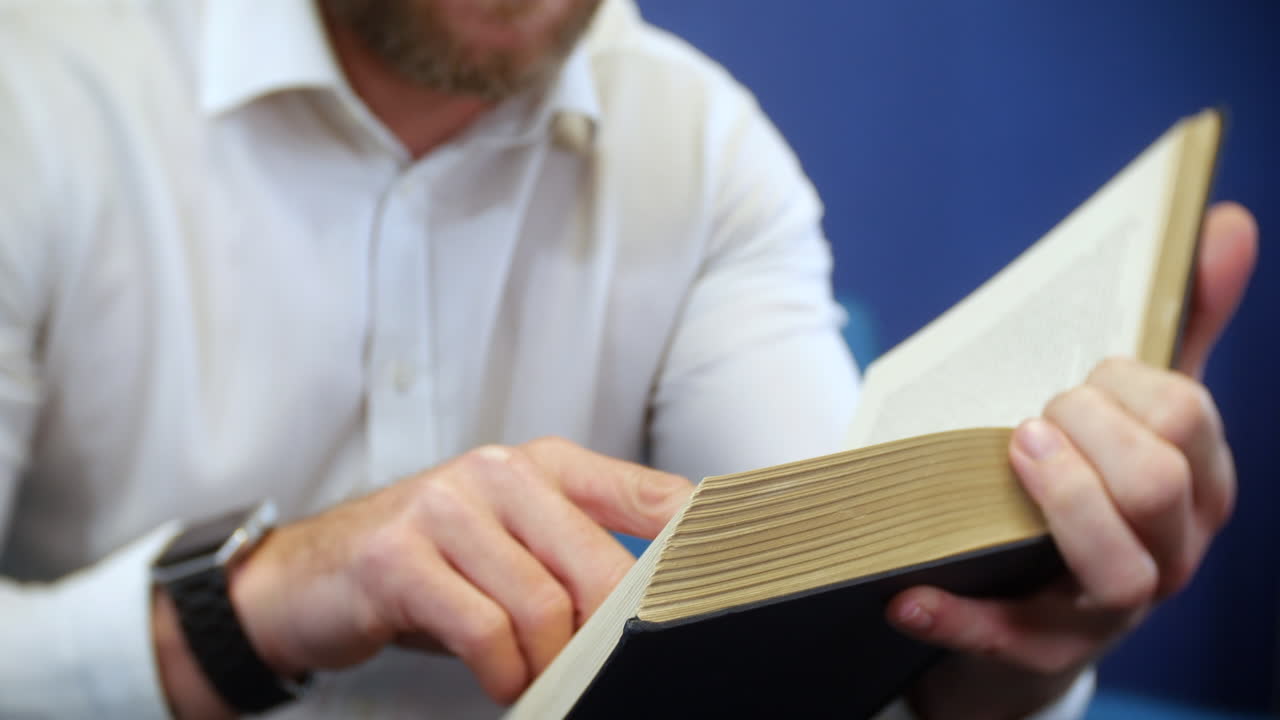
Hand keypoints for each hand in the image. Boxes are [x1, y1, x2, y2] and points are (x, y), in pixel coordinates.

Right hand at [154, 437, 692, 716]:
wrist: (310, 578)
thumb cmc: (431, 567)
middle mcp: (499, 471)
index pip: (649, 495)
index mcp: (542, 465)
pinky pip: (483, 630)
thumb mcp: (511, 545)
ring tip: (535, 680)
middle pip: (599, 562)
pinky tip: (498, 681)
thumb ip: (580, 554)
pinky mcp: (400, 558)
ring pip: (542, 605)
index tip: (723, 588)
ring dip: (548, 665)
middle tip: (601, 670)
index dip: (698, 543)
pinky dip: (503, 673)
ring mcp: (446, 508)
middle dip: (608, 635)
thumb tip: (665, 599)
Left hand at [887, 202, 1258, 718]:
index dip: (1123, 384)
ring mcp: (1106, 611)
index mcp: (1195, 486)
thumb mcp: (1130, 410)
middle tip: (1029, 418)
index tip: (1077, 376)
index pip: (1187, 418)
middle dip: (1091, 432)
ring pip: (1122, 571)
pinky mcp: (1037, 651)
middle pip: (1162, 486)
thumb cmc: (1088, 488)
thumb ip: (1176, 327)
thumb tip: (1221, 222)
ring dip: (1064, 505)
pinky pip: (1007, 641)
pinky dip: (959, 616)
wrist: (1022, 604)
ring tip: (1008, 454)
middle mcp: (1169, 553)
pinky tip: (907, 594)